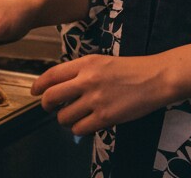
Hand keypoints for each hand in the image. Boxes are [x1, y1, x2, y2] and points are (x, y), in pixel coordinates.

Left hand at [30, 54, 169, 136]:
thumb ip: (82, 72)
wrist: (155, 78)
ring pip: (63, 117)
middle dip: (46, 105)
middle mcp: (87, 80)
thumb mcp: (103, 62)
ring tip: (74, 116)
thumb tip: (62, 87)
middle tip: (50, 108)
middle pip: (51, 97)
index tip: (35, 91)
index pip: (52, 74)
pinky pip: (79, 129)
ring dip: (64, 119)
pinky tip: (86, 123)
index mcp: (87, 63)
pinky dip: (79, 129)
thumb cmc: (131, 69)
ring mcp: (96, 99)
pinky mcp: (105, 117)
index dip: (39, 85)